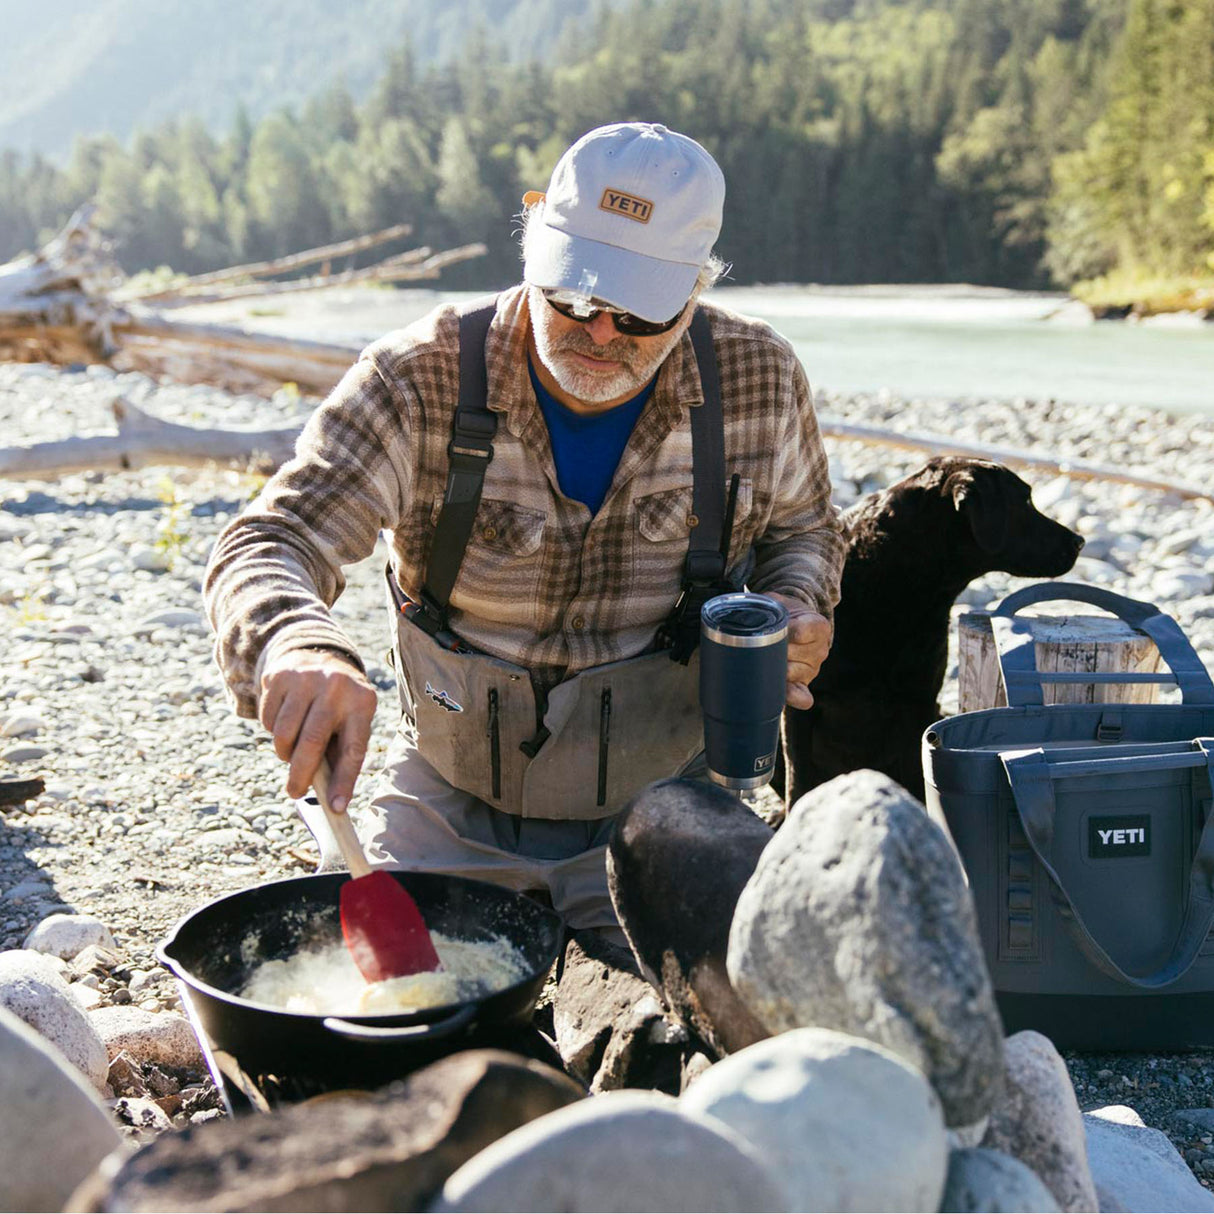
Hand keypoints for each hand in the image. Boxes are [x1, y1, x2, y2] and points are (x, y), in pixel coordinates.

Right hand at [259, 651, 377, 811]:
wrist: (316, 655)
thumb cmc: (337, 704)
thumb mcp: (350, 721)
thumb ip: (339, 755)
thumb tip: (329, 799)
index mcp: (362, 702)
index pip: (353, 748)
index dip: (344, 780)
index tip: (336, 807)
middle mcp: (336, 687)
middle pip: (312, 742)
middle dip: (301, 775)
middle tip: (295, 792)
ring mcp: (306, 679)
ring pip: (284, 734)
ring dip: (284, 752)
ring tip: (291, 751)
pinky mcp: (280, 676)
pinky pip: (268, 720)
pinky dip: (272, 731)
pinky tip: (285, 722)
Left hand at [765, 592, 830, 709]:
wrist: (795, 625)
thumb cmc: (785, 613)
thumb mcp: (780, 602)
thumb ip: (768, 605)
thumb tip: (747, 615)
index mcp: (818, 626)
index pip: (799, 632)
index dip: (782, 631)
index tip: (770, 628)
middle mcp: (820, 649)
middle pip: (792, 654)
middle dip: (772, 651)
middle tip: (756, 646)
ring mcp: (813, 669)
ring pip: (792, 673)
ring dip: (774, 669)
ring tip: (760, 661)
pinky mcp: (804, 684)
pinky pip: (803, 697)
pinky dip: (791, 697)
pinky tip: (779, 693)